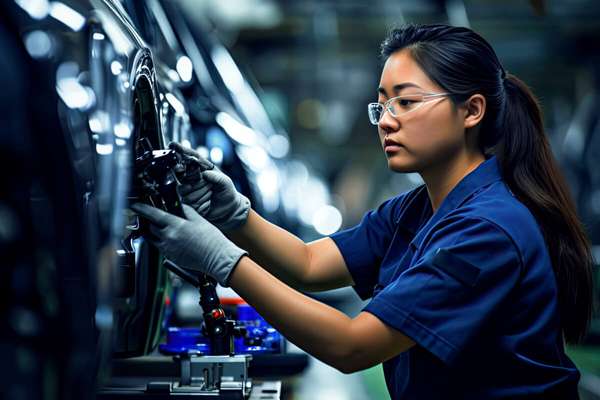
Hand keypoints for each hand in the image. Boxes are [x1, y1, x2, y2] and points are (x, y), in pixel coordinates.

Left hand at [131, 202, 247, 286]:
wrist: (217, 258)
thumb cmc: (211, 239)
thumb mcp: (199, 219)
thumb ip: (185, 210)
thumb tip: (177, 204)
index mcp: (175, 225)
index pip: (153, 214)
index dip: (142, 209)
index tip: (135, 206)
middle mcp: (168, 237)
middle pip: (150, 227)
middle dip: (150, 222)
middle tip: (155, 218)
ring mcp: (168, 249)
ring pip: (153, 239)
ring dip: (155, 233)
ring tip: (164, 230)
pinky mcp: (170, 258)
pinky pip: (161, 248)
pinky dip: (163, 242)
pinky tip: (175, 240)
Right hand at [169, 142, 250, 231]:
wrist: (229, 211)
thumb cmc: (228, 194)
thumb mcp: (226, 183)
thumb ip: (217, 177)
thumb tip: (205, 174)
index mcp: (202, 169)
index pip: (190, 157)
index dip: (182, 151)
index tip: (174, 146)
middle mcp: (193, 177)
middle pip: (180, 170)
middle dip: (179, 168)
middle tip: (181, 168)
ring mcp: (189, 189)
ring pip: (181, 185)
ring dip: (192, 187)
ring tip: (205, 191)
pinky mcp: (187, 201)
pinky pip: (183, 197)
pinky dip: (191, 197)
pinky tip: (200, 198)